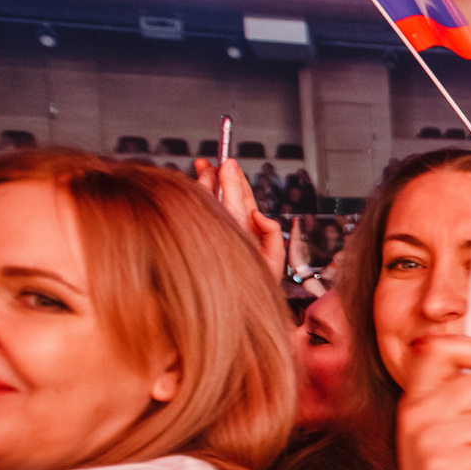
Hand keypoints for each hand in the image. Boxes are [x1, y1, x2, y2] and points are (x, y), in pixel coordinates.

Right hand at [192, 157, 285, 276]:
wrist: (242, 308)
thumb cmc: (257, 286)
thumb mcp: (273, 260)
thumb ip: (271, 234)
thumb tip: (258, 214)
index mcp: (248, 231)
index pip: (242, 200)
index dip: (235, 180)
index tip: (227, 163)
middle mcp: (234, 229)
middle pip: (226, 197)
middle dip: (218, 177)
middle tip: (207, 162)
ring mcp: (221, 233)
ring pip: (212, 204)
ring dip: (206, 185)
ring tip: (202, 169)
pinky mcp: (210, 240)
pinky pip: (206, 216)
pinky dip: (201, 202)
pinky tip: (198, 189)